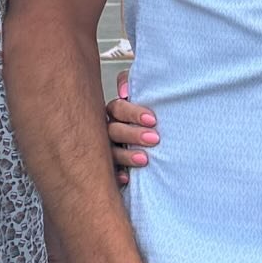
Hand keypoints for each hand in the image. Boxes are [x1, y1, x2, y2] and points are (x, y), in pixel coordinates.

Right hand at [106, 70, 157, 185]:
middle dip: (133, 135)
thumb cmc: (149, 115)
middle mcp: (108, 129)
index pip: (118, 108)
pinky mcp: (108, 167)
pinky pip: (108, 172)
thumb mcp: (145, 94)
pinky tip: (126, 178)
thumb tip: (124, 90)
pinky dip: (117, 174)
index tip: (153, 120)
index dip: (133, 113)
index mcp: (115, 111)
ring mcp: (105, 148)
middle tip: (154, 139)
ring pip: (110, 152)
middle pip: (113, 130)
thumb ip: (133, 84)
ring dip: (126, 155)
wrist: (155, 138)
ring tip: (144, 159)